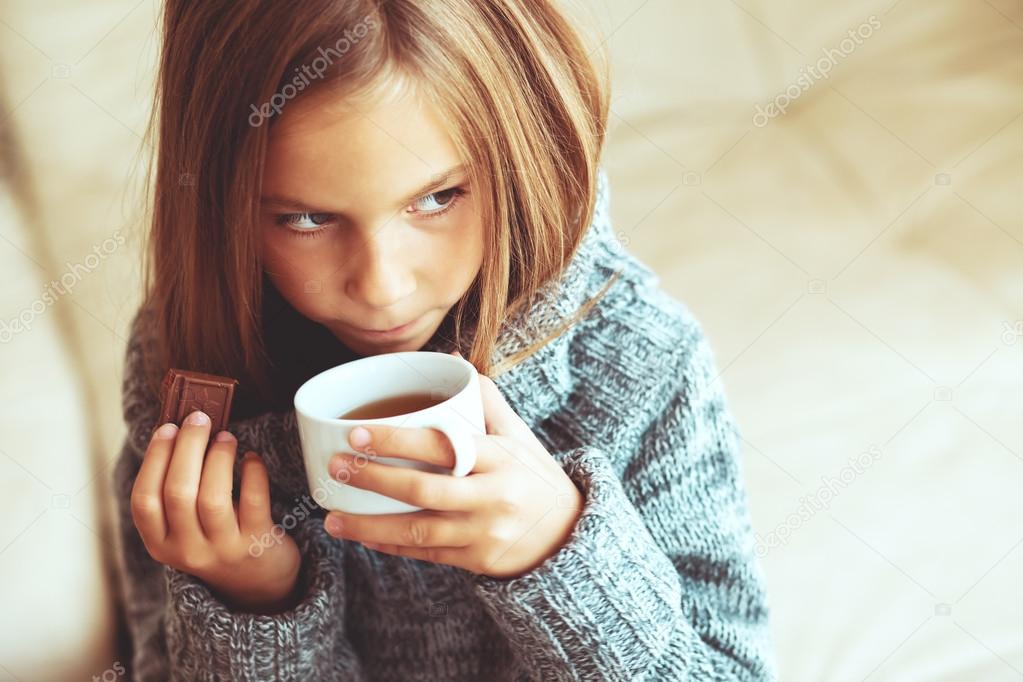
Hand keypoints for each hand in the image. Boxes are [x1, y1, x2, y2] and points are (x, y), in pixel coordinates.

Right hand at [130, 410, 301, 613]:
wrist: (259, 584)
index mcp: (160, 544)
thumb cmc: (218, 539)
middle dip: (187, 448)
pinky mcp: (257, 545)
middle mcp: (187, 551)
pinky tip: (252, 458)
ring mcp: (223, 551)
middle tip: (199, 418)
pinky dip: (252, 473)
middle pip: (178, 493)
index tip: (167, 427)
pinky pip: (253, 502)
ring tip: (226, 436)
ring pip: (211, 498)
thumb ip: (178, 489)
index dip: (154, 459)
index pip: (144, 500)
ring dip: (218, 458)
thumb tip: (182, 430)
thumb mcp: (187, 526)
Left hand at [323, 365, 584, 579]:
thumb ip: (486, 398)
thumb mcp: (518, 434)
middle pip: (424, 490)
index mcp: (500, 458)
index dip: (396, 441)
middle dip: (374, 480)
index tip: (355, 433)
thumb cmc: (532, 473)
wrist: (566, 533)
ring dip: (370, 526)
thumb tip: (451, 360)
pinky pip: (426, 554)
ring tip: (332, 517)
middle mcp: (493, 496)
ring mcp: (484, 533)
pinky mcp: (476, 561)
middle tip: (336, 468)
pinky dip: (391, 546)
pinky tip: (363, 537)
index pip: (442, 446)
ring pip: (418, 530)